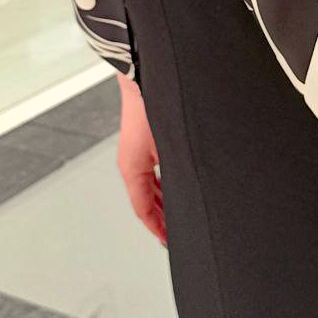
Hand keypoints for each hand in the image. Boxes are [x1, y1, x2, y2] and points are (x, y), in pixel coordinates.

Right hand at [116, 73, 166, 246]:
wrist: (144, 75)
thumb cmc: (153, 105)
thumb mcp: (168, 147)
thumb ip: (172, 174)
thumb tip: (185, 195)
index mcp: (132, 169)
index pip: (142, 210)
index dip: (157, 228)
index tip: (169, 242)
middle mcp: (131, 163)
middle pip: (146, 201)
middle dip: (162, 219)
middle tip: (177, 234)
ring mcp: (137, 153)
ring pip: (149, 186)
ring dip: (163, 202)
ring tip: (178, 216)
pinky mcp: (145, 142)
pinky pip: (152, 172)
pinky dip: (163, 185)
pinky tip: (176, 186)